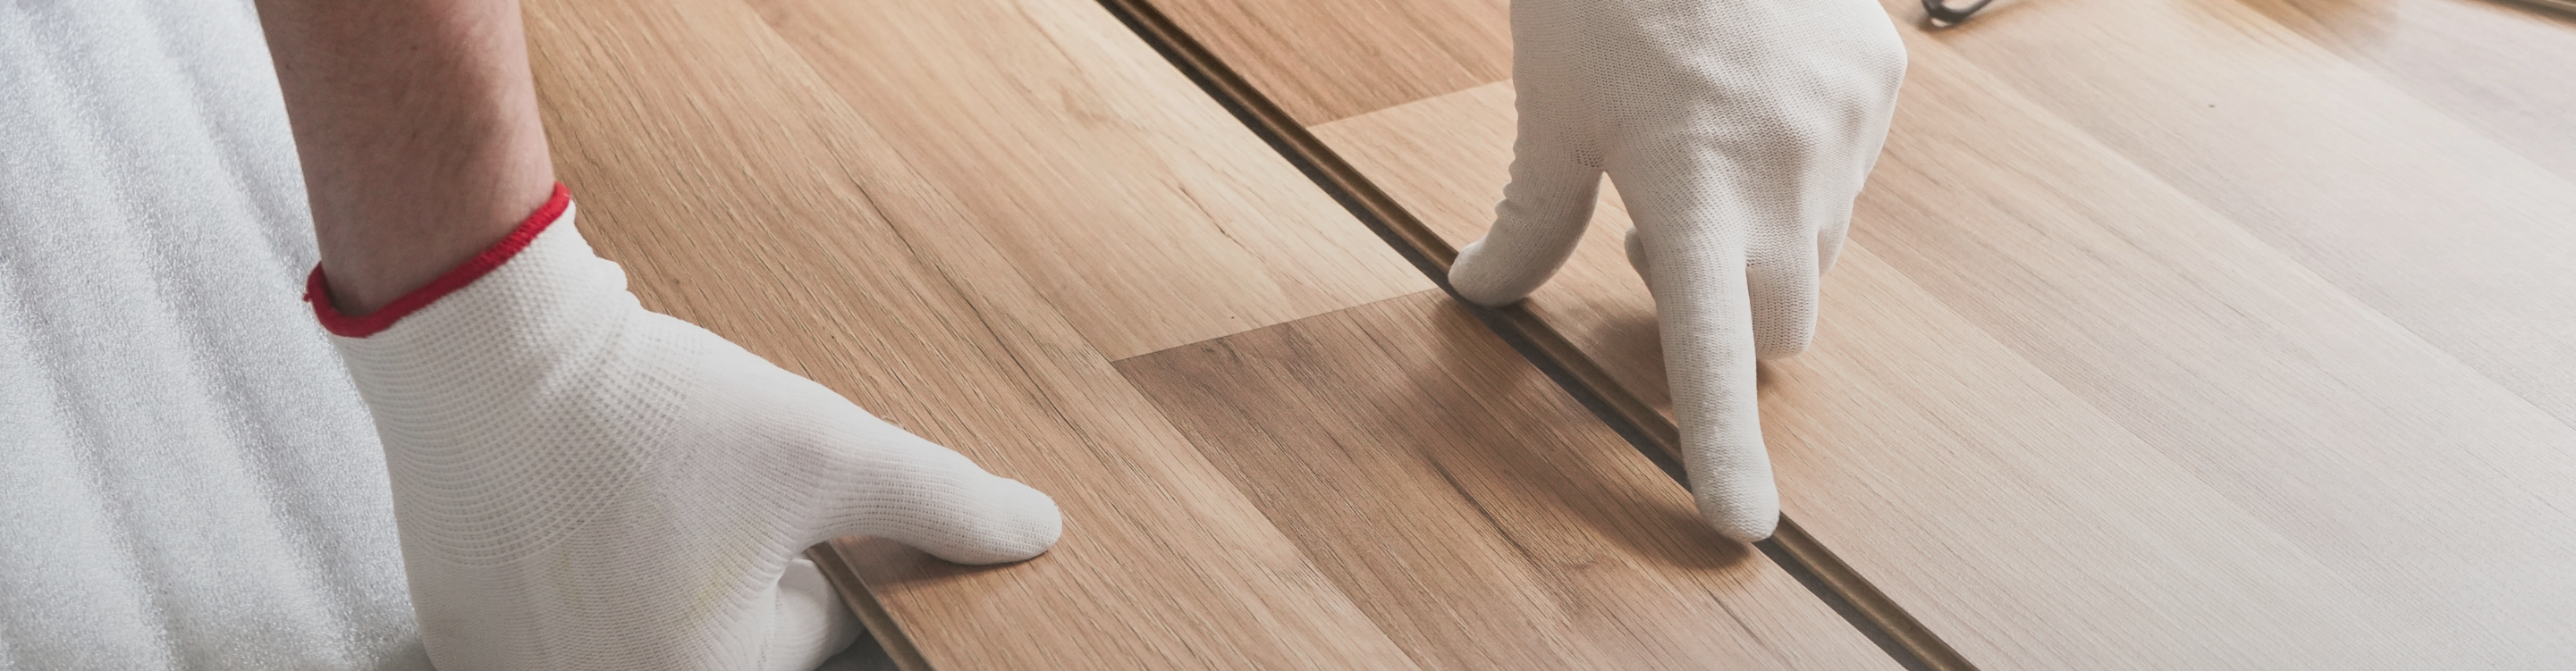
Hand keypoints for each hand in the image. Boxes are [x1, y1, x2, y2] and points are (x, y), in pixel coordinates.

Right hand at [311, 186, 1061, 669]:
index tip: (784, 490)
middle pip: (730, 632)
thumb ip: (941, 502)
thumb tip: (1035, 530)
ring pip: (647, 614)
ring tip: (640, 481)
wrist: (481, 344)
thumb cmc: (650, 408)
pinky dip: (583, 556)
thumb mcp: (827, 450)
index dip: (821, 548)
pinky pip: (562, 607)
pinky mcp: (467, 636)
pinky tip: (578, 494)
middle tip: (701, 479)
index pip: (819, 634)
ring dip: (665, 557)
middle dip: (743, 558)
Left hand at [1449, 0, 1904, 540]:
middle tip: (1651, 244)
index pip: (1711, 349)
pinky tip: (1747, 106)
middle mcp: (1785, 169)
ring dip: (1762, 245)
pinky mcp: (1880, 82)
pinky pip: (1846, 177)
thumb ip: (1526, 217)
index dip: (1722, 442)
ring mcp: (1845, 126)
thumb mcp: (1550, 106)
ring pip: (1815, 252)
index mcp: (1690, 184)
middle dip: (1725, 317)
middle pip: (1779, 326)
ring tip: (1696, 156)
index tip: (1740, 520)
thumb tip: (1480, 292)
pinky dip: (1798, 175)